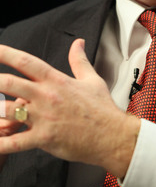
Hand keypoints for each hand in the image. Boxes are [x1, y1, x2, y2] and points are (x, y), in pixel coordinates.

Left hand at [0, 39, 140, 177]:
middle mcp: (47, 96)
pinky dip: (2, 143)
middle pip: (10, 83)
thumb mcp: (92, 79)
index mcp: (56, 80)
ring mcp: (44, 117)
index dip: (6, 53)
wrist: (112, 135)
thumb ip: (79, 60)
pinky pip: (16, 142)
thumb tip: (78, 43)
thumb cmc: (102, 109)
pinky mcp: (44, 138)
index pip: (26, 61)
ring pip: (9, 110)